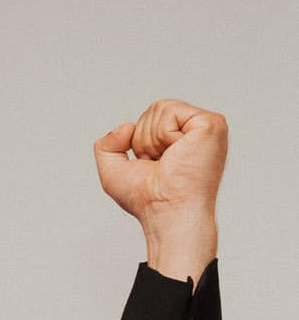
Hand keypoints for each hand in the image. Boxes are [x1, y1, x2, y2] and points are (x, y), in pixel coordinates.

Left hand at [95, 100, 222, 278]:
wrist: (166, 212)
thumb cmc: (147, 199)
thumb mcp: (113, 170)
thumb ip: (107, 145)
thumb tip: (126, 125)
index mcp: (182, 138)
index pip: (151, 116)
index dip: (139, 141)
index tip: (153, 165)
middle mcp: (196, 130)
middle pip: (154, 109)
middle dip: (144, 139)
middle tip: (161, 163)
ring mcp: (207, 125)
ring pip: (160, 108)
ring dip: (152, 140)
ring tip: (168, 160)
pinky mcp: (211, 124)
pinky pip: (170, 111)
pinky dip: (163, 135)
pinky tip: (177, 153)